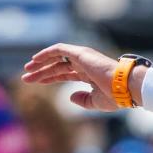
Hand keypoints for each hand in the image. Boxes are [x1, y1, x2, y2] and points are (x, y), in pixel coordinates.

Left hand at [22, 43, 143, 110]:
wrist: (125, 87)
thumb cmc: (116, 96)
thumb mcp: (96, 102)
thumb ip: (82, 100)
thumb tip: (69, 97)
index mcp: (89, 74)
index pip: (65, 74)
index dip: (50, 78)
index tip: (38, 82)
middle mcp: (85, 64)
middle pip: (57, 67)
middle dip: (42, 72)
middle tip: (26, 77)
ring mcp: (83, 57)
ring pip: (56, 58)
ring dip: (40, 63)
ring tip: (27, 70)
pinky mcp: (80, 53)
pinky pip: (59, 50)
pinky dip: (46, 53)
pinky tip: (35, 60)